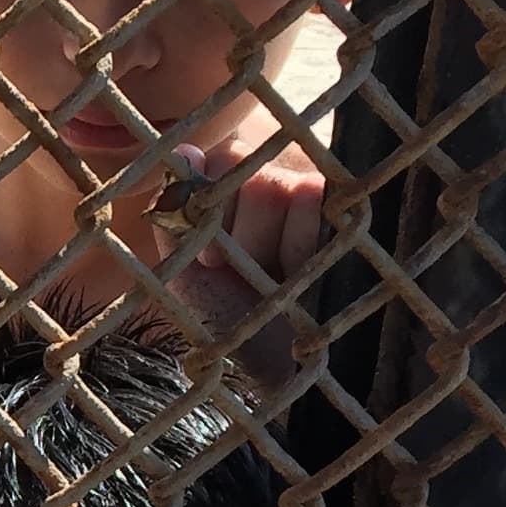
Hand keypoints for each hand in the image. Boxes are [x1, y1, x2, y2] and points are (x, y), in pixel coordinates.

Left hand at [152, 140, 330, 370]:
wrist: (264, 356)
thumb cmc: (219, 310)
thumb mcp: (182, 266)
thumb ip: (174, 213)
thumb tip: (185, 150)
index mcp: (214, 187)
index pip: (206, 159)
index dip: (205, 208)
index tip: (207, 260)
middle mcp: (254, 176)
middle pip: (237, 166)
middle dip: (230, 232)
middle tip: (229, 269)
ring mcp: (294, 186)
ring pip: (269, 185)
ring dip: (259, 244)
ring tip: (262, 275)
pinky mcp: (331, 204)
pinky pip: (308, 194)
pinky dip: (295, 244)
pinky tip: (294, 270)